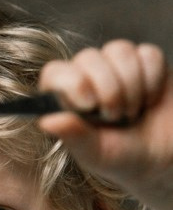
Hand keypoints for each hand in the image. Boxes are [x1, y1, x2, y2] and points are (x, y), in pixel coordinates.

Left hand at [38, 39, 172, 209]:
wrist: (161, 158)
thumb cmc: (122, 156)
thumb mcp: (96, 154)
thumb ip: (73, 136)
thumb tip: (47, 121)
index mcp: (66, 96)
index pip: (55, 72)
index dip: (71, 83)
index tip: (88, 105)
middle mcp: (87, 75)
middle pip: (89, 57)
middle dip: (108, 90)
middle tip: (116, 117)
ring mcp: (116, 65)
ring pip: (119, 50)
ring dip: (131, 85)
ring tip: (132, 111)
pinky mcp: (146, 61)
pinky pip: (148, 54)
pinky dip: (153, 80)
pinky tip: (150, 99)